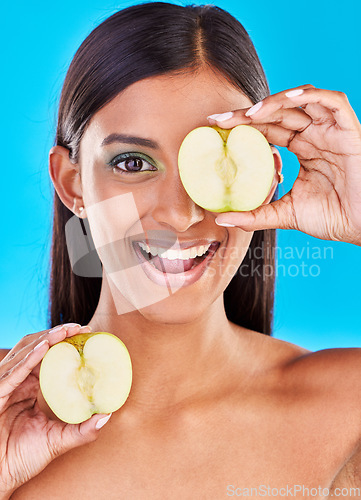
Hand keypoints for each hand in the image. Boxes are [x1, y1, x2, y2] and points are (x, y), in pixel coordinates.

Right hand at [0, 324, 110, 496]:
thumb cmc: (22, 459)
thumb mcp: (57, 441)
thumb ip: (82, 430)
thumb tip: (108, 415)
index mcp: (29, 388)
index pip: (47, 357)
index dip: (64, 343)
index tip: (87, 335)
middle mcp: (17, 383)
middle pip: (35, 347)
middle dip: (57, 334)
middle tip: (80, 328)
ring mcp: (6, 386)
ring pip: (24, 353)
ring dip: (46, 338)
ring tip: (66, 330)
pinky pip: (13, 373)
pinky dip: (29, 358)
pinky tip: (44, 347)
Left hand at [209, 85, 360, 245]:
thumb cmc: (332, 218)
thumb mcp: (284, 213)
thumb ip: (254, 215)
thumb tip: (220, 219)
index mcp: (303, 149)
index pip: (268, 129)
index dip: (243, 125)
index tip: (216, 128)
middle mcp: (315, 135)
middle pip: (278, 113)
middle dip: (248, 114)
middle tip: (219, 120)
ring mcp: (331, 131)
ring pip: (302, 101)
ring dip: (274, 102)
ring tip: (249, 114)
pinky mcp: (349, 131)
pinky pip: (333, 102)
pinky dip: (311, 95)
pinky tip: (287, 99)